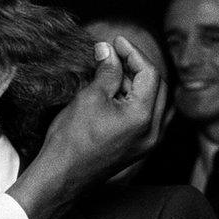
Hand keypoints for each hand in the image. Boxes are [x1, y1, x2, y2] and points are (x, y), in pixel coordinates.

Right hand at [9, 37, 165, 218]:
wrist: (61, 177)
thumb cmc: (71, 141)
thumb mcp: (89, 98)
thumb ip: (106, 71)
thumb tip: (109, 51)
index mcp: (143, 117)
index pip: (150, 73)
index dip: (133, 53)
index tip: (116, 42)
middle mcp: (152, 131)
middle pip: (156, 87)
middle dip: (137, 67)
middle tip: (115, 54)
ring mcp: (146, 142)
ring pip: (151, 102)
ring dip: (135, 83)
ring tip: (110, 72)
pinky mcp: (137, 148)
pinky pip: (144, 117)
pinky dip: (132, 100)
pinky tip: (113, 93)